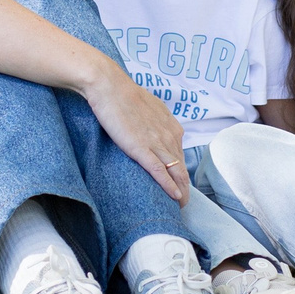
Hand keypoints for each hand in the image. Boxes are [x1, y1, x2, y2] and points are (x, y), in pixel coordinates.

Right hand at [84, 69, 190, 202]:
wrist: (109, 86)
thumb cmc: (124, 95)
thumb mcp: (148, 108)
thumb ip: (155, 122)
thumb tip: (154, 130)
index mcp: (171, 126)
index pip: (180, 156)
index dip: (181, 173)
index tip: (180, 186)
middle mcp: (169, 135)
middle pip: (182, 167)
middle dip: (185, 187)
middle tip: (184, 204)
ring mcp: (156, 142)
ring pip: (175, 172)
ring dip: (181, 191)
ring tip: (181, 206)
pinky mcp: (141, 148)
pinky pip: (159, 171)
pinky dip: (168, 186)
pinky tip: (175, 197)